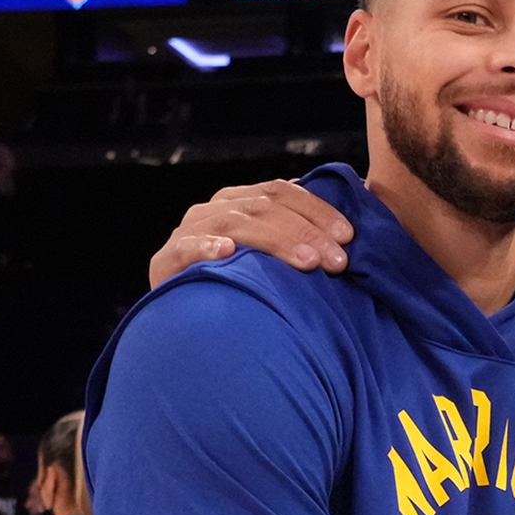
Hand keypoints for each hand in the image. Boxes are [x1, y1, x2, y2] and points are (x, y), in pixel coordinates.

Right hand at [149, 180, 354, 287]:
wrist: (186, 323)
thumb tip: (347, 234)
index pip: (281, 191)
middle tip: (337, 261)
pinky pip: (187, 248)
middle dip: (306, 231)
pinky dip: (206, 247)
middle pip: (263, 206)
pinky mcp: (166, 260)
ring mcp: (189, 232)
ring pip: (234, 223)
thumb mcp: (271, 261)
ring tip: (307, 262)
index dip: (317, 210)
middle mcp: (214, 209)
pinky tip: (227, 252)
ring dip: (275, 241)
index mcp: (240, 201)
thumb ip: (298, 241)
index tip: (348, 237)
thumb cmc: (241, 289)